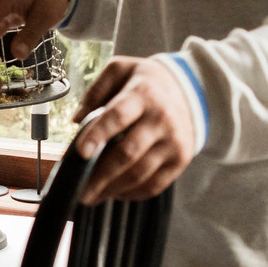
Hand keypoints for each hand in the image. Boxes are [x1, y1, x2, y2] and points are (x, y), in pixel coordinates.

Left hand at [72, 55, 199, 203]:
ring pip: (139, 174)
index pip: (118, 115)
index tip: (81, 152)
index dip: (98, 134)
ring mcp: (173, 142)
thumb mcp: (121, 70)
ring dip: (112, 190)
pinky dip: (131, 194)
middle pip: (127, 153)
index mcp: (142, 94)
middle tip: (79, 191)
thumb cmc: (146, 82)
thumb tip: (76, 120)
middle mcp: (161, 119)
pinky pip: (154, 185)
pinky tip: (115, 193)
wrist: (191, 88)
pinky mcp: (180, 160)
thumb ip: (95, 90)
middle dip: (99, 176)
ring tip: (92, 197)